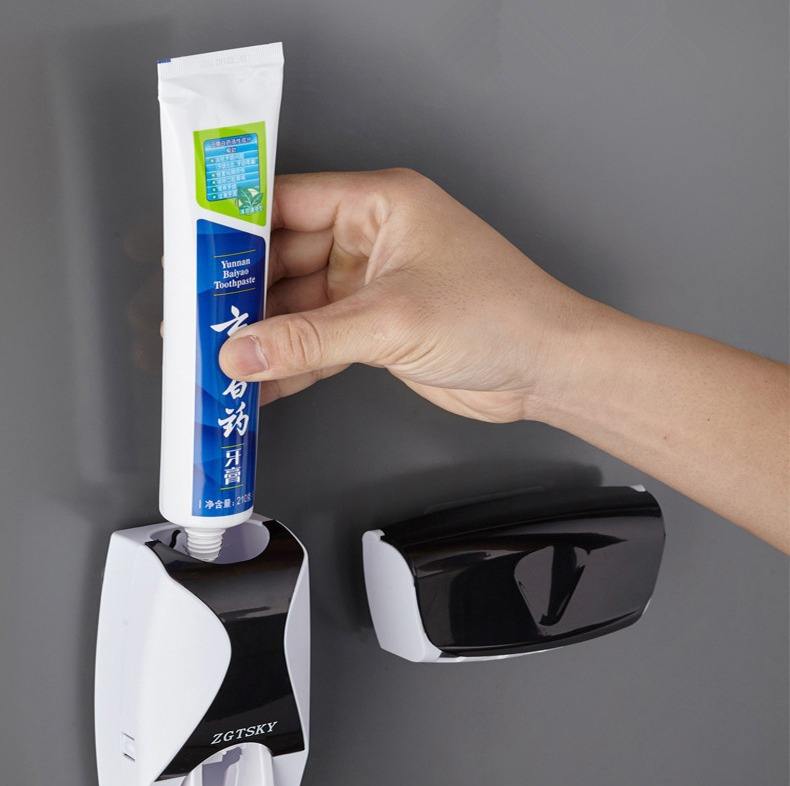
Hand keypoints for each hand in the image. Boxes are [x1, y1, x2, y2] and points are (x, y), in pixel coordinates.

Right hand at [219, 169, 592, 421]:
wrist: (545, 368)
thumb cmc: (497, 314)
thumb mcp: (391, 320)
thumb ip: (309, 338)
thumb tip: (241, 351)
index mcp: (380, 204)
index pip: (288, 202)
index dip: (234, 225)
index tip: (188, 251)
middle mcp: (372, 239)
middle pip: (285, 258)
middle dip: (241, 292)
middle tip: (193, 319)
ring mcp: (373, 287)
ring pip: (300, 307)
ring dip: (264, 335)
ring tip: (215, 358)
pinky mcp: (378, 329)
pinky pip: (321, 342)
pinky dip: (293, 363)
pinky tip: (260, 384)